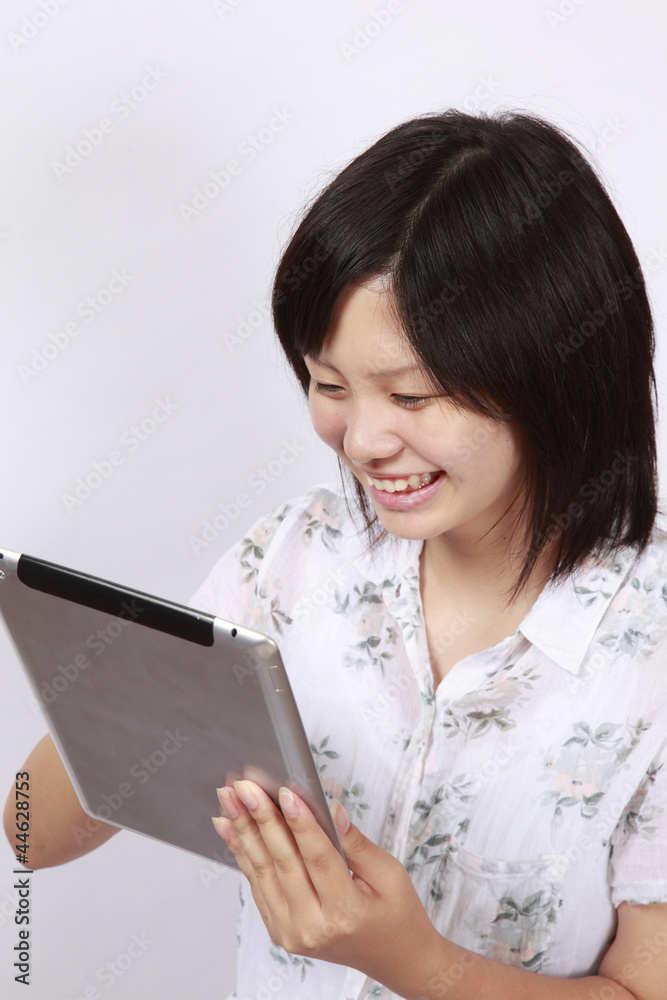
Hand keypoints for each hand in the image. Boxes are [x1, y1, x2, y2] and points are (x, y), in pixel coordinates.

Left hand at [211, 780, 441, 990]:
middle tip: (243, 786)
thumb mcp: (389, 874)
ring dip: (243, 830)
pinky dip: (242, 852)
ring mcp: (291, 933)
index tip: (284, 791)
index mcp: (345, 913)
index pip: (317, 858)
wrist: (393, 958)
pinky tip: (231, 827)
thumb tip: (332, 809)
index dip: (299, 822)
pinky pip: (258, 884)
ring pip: (262, 871)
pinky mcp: (280, 931)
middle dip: (261, 818)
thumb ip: (356, 842)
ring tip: (229, 799)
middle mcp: (312, 927)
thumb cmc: (396, 915)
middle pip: (283, 862)